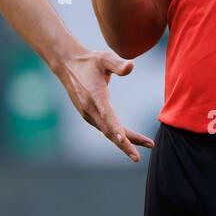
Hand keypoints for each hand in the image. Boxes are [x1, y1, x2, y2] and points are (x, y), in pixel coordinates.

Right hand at [54, 46, 154, 160]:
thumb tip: (131, 66)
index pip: (106, 115)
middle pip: (109, 131)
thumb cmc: (90, 61)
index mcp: (95, 96)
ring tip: (147, 144)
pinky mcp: (89, 115)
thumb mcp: (104, 57)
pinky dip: (118, 135)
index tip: (122, 140)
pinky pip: (105, 128)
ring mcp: (88, 114)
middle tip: (138, 157)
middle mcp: (90, 109)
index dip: (115, 128)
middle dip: (125, 144)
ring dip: (125, 141)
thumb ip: (118, 64)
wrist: (68, 65)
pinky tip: (129, 139)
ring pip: (108, 132)